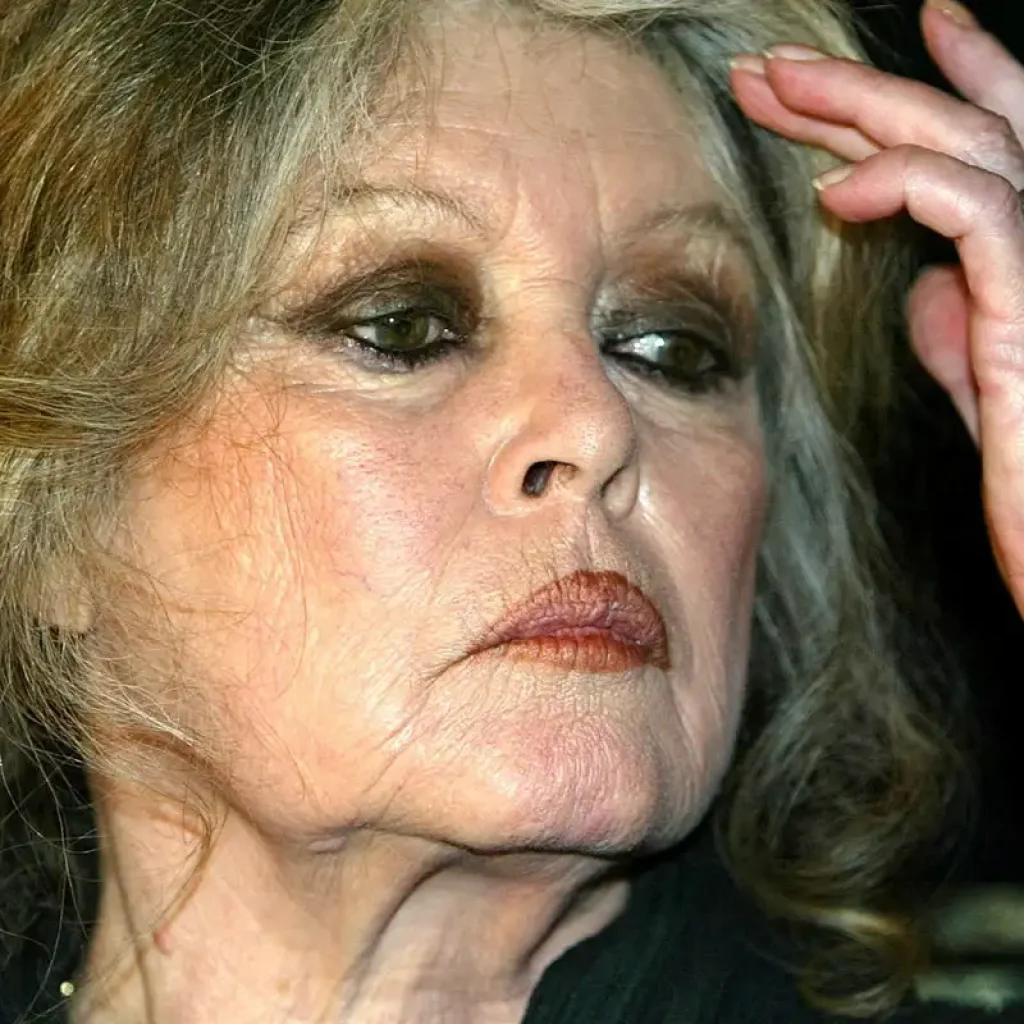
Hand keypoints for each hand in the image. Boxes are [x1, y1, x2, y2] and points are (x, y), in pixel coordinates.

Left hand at [729, 0, 1023, 614]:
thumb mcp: (985, 389)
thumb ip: (964, 325)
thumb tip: (926, 283)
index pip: (975, 146)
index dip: (916, 90)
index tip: (833, 71)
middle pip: (955, 129)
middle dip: (853, 90)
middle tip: (767, 68)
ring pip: (963, 144)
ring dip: (858, 108)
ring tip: (771, 87)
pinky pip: (975, 210)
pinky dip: (902, 184)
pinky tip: (831, 191)